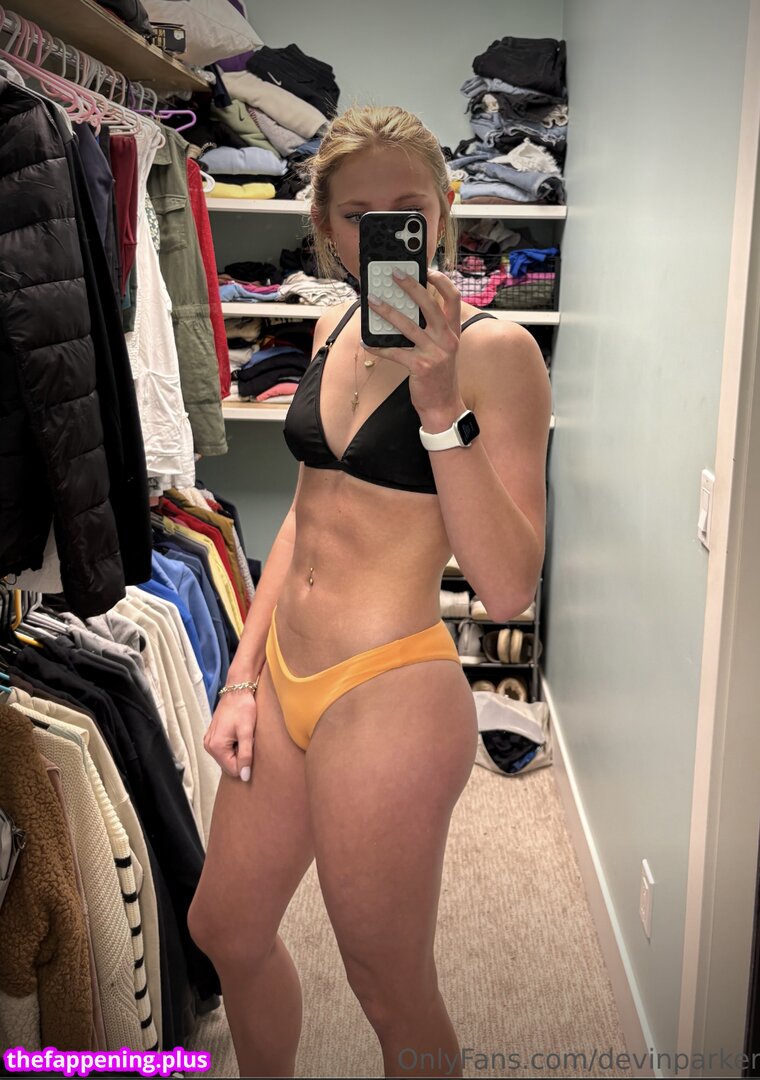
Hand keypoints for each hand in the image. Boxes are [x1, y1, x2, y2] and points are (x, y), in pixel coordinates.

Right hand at [203, 690, 256, 780]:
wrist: (237, 690)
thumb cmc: (243, 709)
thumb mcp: (247, 733)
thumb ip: (245, 755)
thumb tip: (244, 776)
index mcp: (216, 747)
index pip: (233, 770)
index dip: (246, 762)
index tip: (250, 745)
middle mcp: (209, 746)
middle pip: (229, 764)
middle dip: (241, 756)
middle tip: (247, 739)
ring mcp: (209, 741)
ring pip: (227, 757)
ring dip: (237, 750)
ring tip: (242, 735)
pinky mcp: (212, 736)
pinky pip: (224, 749)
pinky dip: (233, 745)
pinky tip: (238, 733)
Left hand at [364, 269, 465, 425]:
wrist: (443, 405)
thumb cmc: (439, 375)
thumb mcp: (442, 349)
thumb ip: (431, 330)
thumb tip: (405, 309)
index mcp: (453, 331)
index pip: (453, 298)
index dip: (441, 282)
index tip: (427, 270)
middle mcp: (447, 339)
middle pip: (429, 305)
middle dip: (411, 286)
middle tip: (394, 274)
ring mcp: (435, 353)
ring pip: (408, 326)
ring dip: (388, 311)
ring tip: (373, 301)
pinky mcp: (421, 367)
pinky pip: (395, 352)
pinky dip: (379, 346)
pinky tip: (367, 341)